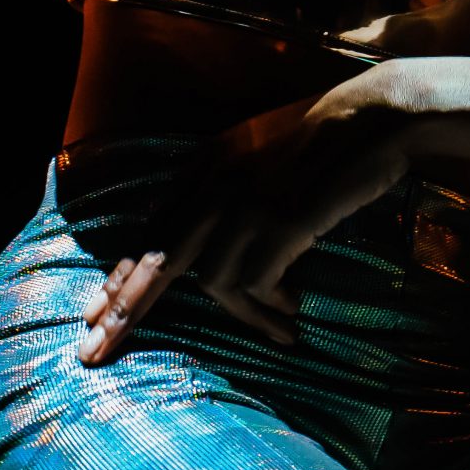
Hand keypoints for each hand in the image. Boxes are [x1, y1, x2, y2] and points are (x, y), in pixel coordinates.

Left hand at [76, 71, 416, 364]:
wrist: (376, 116)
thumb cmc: (331, 137)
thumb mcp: (263, 153)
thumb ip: (229, 186)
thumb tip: (214, 241)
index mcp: (206, 164)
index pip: (151, 228)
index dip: (120, 274)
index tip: (96, 310)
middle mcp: (215, 182)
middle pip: (156, 259)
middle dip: (123, 311)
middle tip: (93, 352)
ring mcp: (244, 201)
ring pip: (214, 282)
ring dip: (245, 318)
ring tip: (279, 333)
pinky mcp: (278, 221)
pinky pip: (256, 284)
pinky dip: (270, 308)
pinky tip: (292, 315)